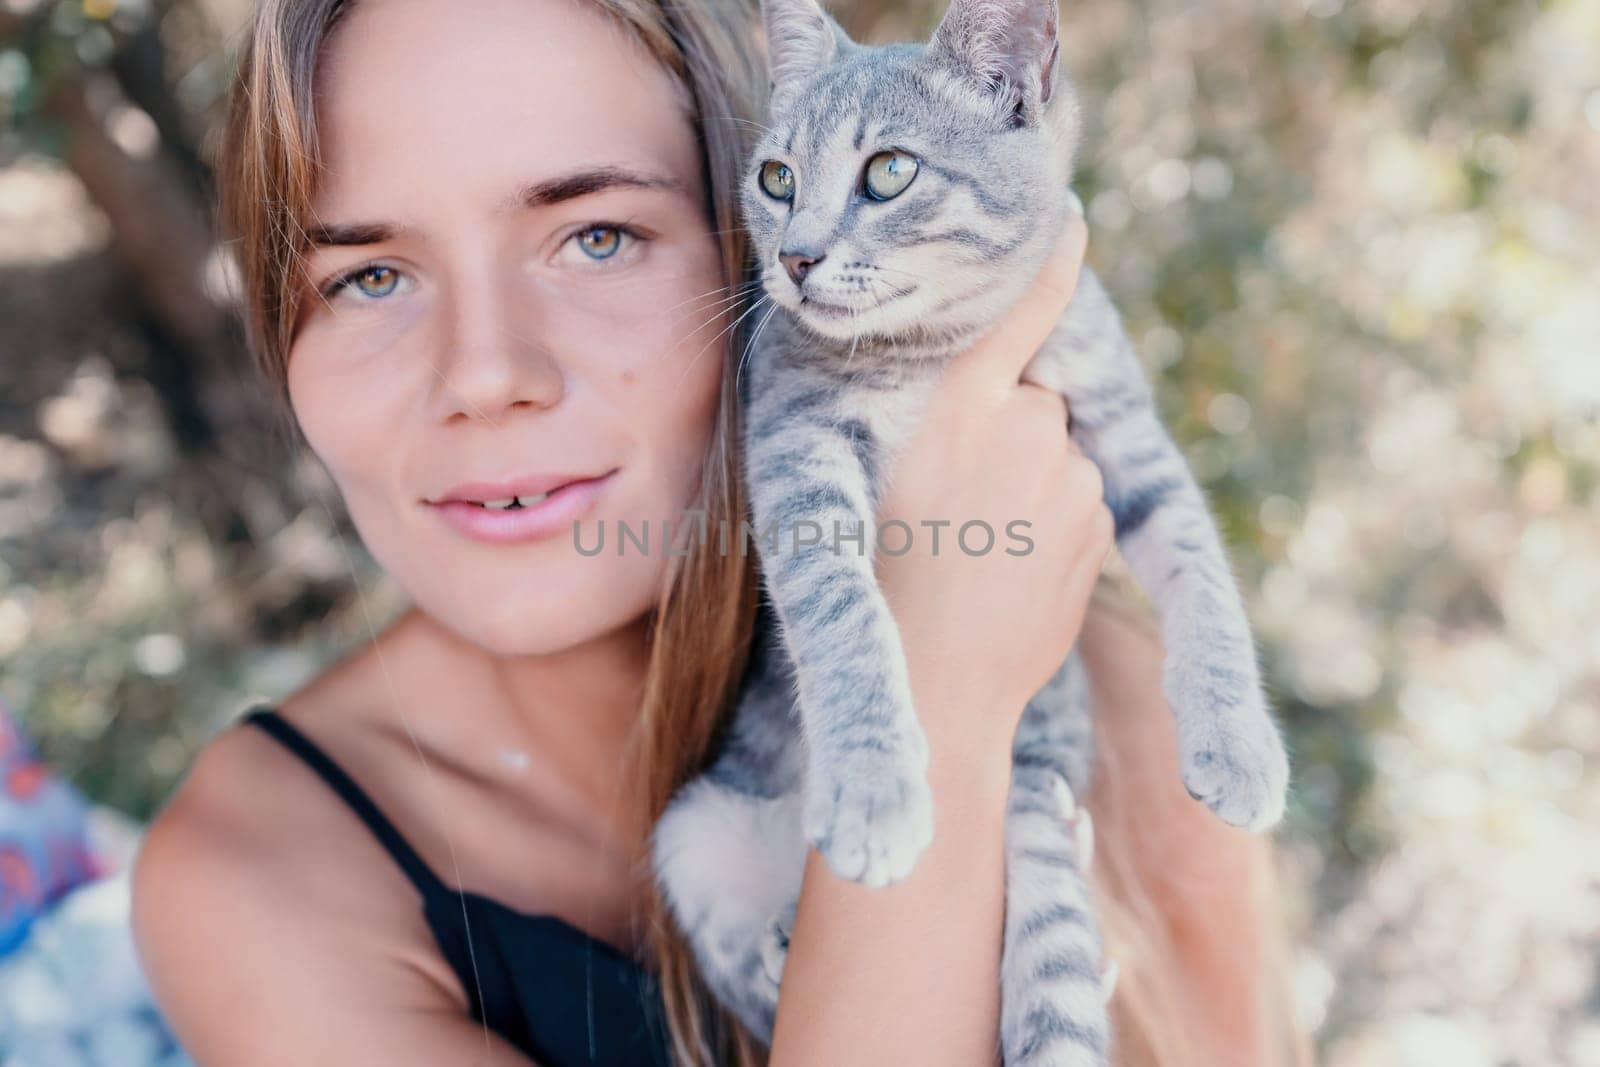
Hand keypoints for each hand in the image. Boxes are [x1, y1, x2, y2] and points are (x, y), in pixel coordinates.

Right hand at [876, 210, 1111, 755]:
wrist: (937, 689)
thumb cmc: (879, 581)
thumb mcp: (868, 480)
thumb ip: (928, 419)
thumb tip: (979, 389)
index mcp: (955, 407)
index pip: (1020, 309)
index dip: (1051, 261)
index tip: (1072, 219)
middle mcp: (1025, 428)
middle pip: (1032, 395)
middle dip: (1009, 425)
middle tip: (956, 494)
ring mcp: (1072, 478)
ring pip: (1056, 450)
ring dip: (1029, 479)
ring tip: (976, 543)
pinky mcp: (1100, 523)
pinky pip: (1078, 497)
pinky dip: (1052, 519)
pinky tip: (1008, 566)